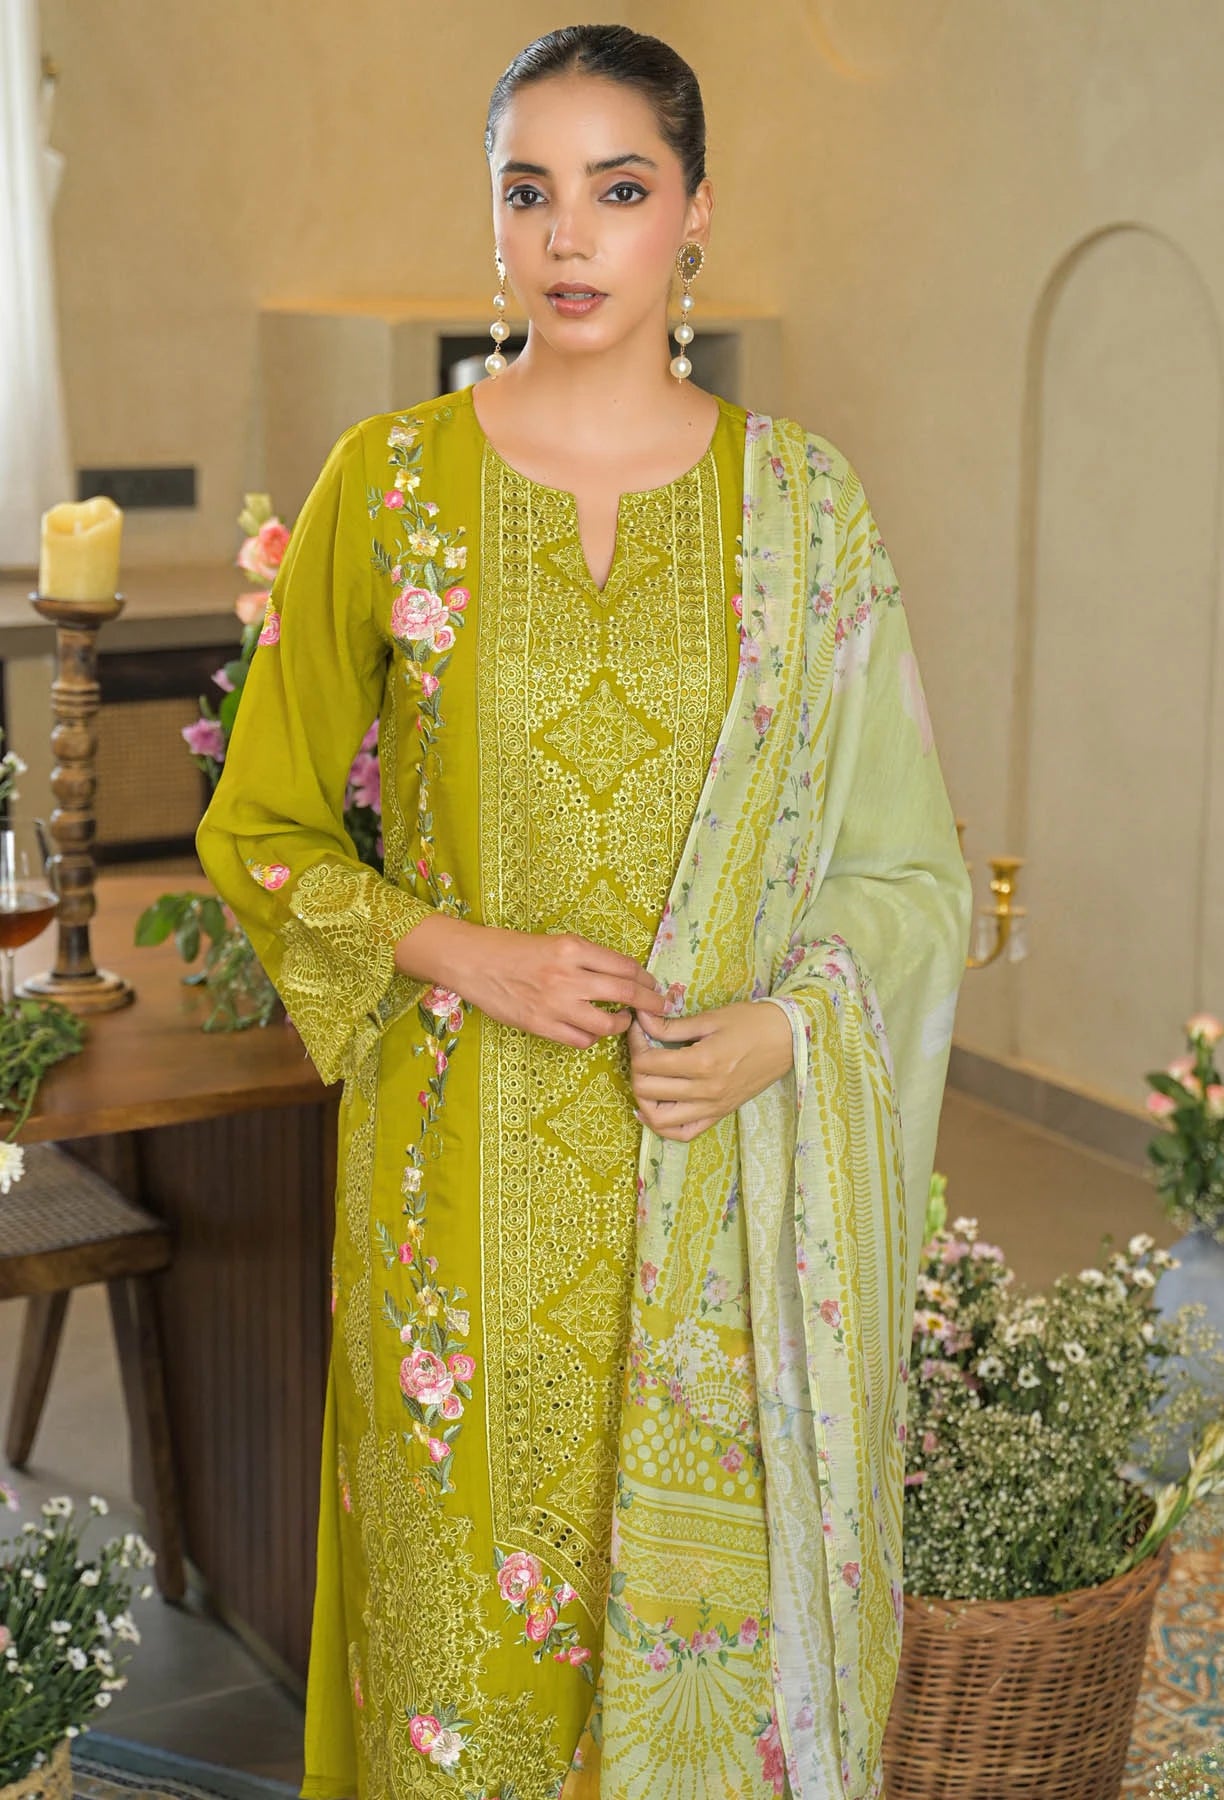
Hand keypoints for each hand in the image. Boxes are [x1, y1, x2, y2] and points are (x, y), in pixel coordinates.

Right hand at [395, 914, 662, 1049]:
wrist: (472, 961)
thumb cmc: (512, 949)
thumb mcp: (555, 942)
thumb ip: (586, 958)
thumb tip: (622, 975)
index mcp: (573, 948)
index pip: (625, 966)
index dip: (646, 979)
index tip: (652, 985)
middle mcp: (568, 975)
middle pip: (626, 993)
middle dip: (650, 1002)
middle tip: (660, 1007)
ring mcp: (555, 1003)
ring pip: (607, 1023)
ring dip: (621, 1024)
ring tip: (623, 1020)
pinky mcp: (540, 1025)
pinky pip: (580, 1040)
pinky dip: (592, 1038)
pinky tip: (591, 1031)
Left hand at [627, 998, 794, 1140]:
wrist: (788, 1040)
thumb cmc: (752, 1023)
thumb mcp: (711, 1018)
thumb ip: (672, 1025)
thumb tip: (641, 1019)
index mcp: (702, 1062)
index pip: (648, 1063)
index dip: (635, 1044)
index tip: (639, 1029)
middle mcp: (705, 1091)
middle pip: (648, 1089)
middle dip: (635, 1067)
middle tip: (641, 1049)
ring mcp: (713, 1107)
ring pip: (659, 1118)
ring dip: (643, 1098)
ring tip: (644, 1078)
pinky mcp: (719, 1115)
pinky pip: (682, 1133)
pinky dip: (661, 1125)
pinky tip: (652, 1108)